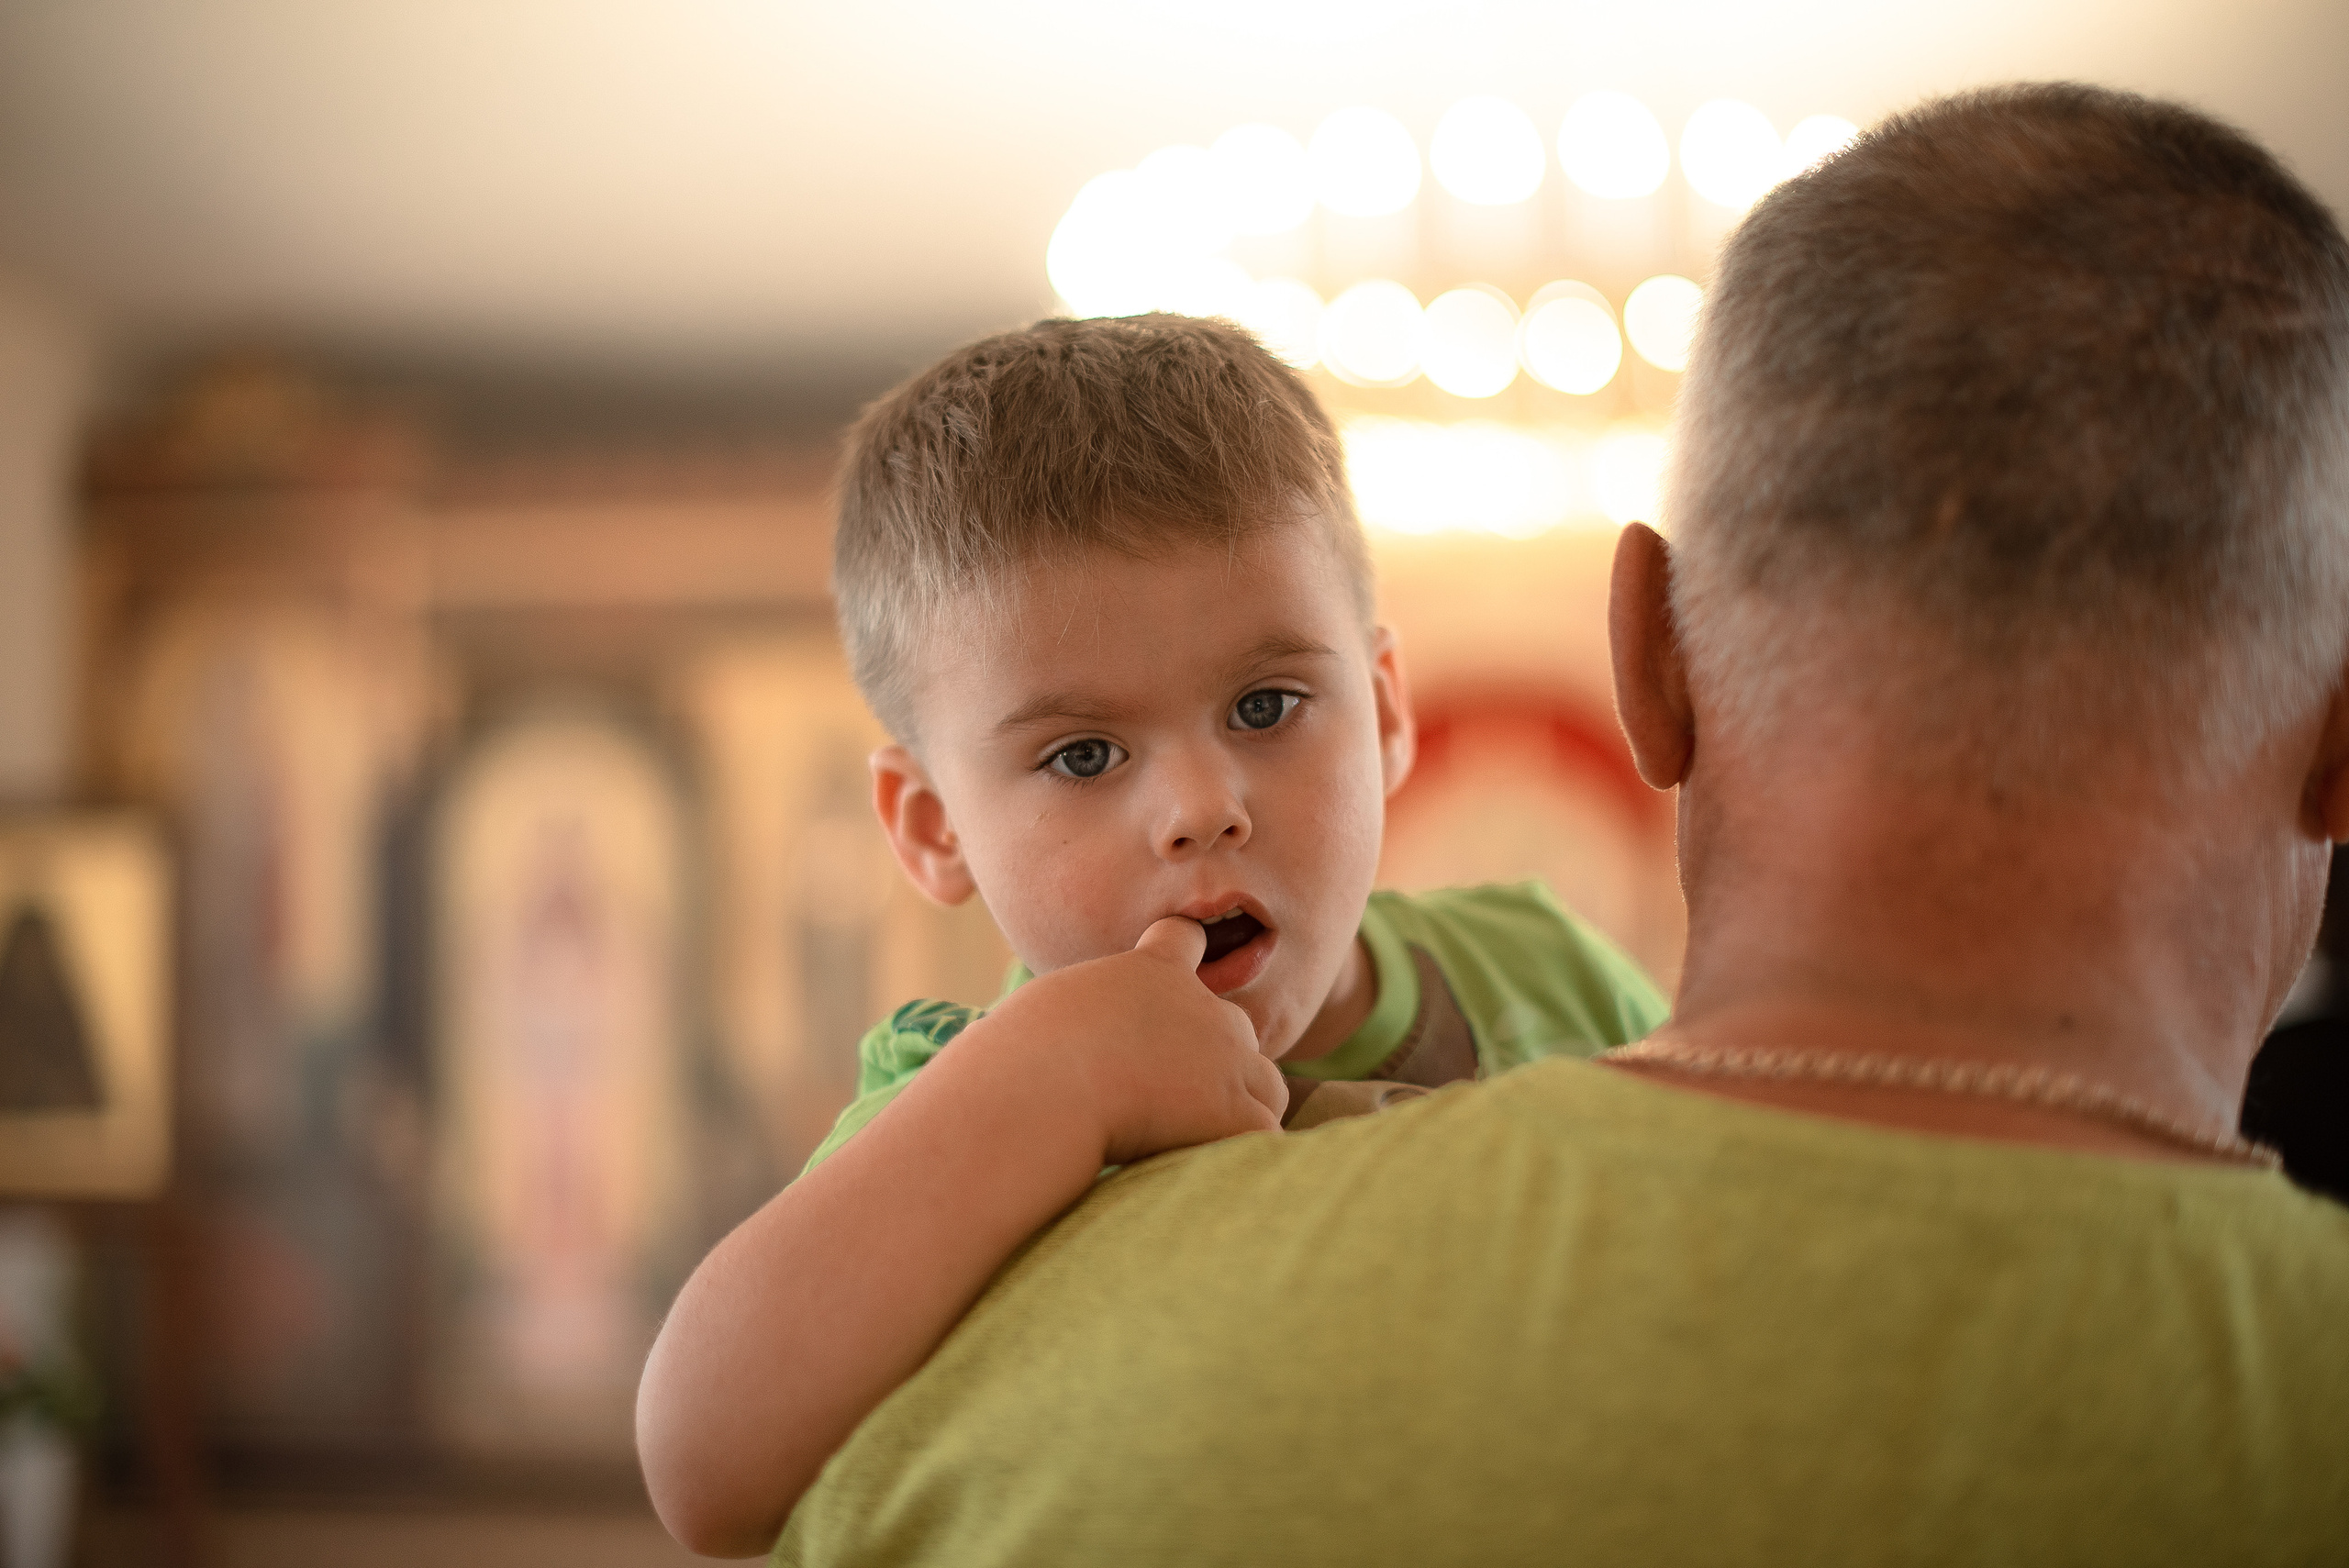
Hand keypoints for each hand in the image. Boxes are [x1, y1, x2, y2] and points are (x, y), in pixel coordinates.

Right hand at [956, 917, 1286, 1166]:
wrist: (1043, 1086)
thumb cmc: (1016, 1061)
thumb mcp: (1036, 1022)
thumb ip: (1064, 1028)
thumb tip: (1024, 1053)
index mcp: (1148, 972)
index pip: (1183, 940)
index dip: (1185, 958)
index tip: (1183, 974)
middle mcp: (1200, 1005)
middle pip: (1234, 1029)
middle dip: (1213, 1065)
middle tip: (1162, 1106)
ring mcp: (1225, 1054)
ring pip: (1265, 1085)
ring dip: (1240, 1111)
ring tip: (1193, 1146)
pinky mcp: (1236, 1107)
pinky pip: (1265, 1134)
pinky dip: (1243, 1155)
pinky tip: (1209, 1173)